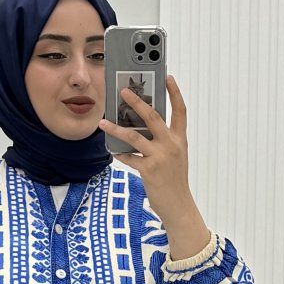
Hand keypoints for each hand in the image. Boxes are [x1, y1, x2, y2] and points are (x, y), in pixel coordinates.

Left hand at [97, 75, 193, 223]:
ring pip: (134, 136)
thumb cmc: (175, 181)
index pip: (180, 111)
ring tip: (104, 122)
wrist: (179, 205)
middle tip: (124, 91)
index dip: (175, 93)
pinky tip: (112, 150)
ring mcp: (160, 157)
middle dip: (137, 101)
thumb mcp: (175, 157)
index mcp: (179, 140)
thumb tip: (142, 129)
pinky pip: (129, 158)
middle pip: (153, 116)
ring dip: (116, 128)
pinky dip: (120, 154)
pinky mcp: (149, 170)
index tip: (168, 77)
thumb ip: (164, 141)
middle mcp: (171, 145)